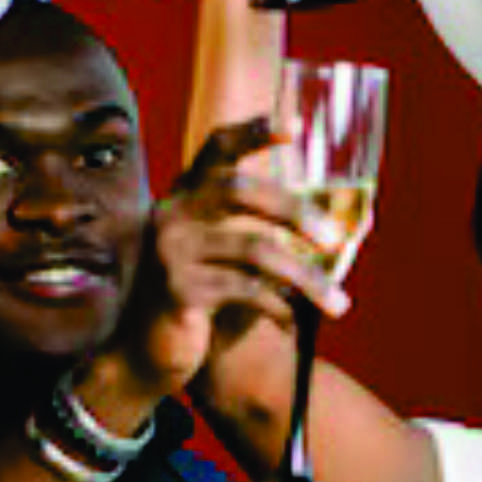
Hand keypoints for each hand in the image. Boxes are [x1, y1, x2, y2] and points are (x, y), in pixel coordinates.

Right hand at [105, 136, 345, 400]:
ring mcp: (170, 252)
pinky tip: (293, 321)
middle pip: (241, 191)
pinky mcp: (177, 291)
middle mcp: (171, 215)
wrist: (142, 355)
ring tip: (340, 305)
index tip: (294, 126)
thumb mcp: (218, 256)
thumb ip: (253, 231)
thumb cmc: (193, 300)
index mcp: (183, 197)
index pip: (216, 149)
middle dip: (295, 211)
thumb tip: (336, 226)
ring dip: (306, 278)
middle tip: (335, 239)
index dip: (253, 132)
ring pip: (255, 249)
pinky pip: (246, 290)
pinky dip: (280, 305)